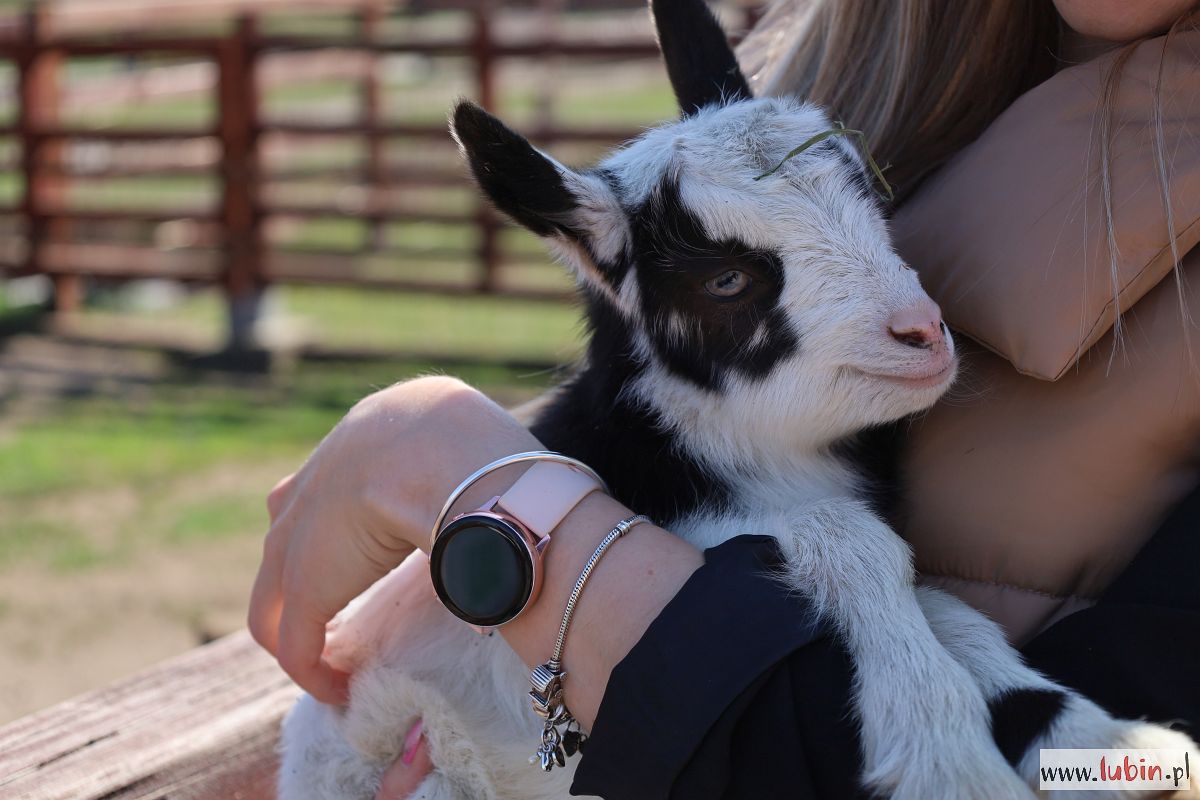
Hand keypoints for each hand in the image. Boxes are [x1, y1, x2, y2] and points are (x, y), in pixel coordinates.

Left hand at [248, 376, 541, 702]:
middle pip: (286, 540)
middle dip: (304, 584)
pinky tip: (341, 692)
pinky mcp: (304, 586)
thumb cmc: (479, 444)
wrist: (446, 455)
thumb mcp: (466, 437)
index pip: (327, 481)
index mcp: (363, 431)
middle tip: (339, 622)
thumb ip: (463, 462)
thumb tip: (500, 486)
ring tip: (338, 668)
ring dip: (306, 638)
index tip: (367, 556)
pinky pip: (298, 644)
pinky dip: (316, 674)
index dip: (340, 527)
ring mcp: (300, 533)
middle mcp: (317, 477)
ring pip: (278, 600)